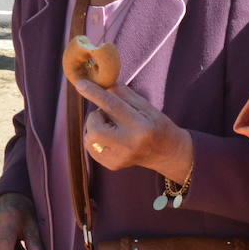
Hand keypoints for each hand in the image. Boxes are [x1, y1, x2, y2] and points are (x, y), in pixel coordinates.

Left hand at [72, 79, 192, 182]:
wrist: (167, 153)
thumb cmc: (158, 125)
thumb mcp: (147, 107)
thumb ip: (125, 95)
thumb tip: (103, 84)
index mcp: (140, 127)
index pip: (112, 106)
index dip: (94, 94)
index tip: (80, 84)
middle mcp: (128, 145)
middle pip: (94, 128)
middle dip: (95, 116)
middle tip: (108, 114)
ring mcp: (119, 158)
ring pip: (89, 139)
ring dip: (95, 127)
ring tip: (112, 127)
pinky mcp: (112, 165)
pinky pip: (91, 148)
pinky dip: (95, 139)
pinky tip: (110, 137)